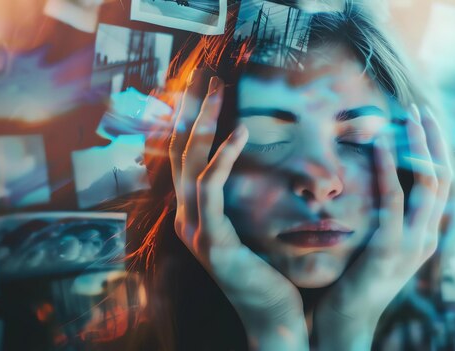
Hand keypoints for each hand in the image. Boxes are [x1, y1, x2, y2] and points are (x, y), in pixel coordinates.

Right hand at [169, 76, 308, 350]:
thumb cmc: (268, 269)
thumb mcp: (251, 226)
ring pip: (190, 164)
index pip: (187, 156)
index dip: (192, 119)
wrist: (274, 315)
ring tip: (217, 88)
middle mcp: (187, 218)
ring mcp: (195, 230)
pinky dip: (221, 158)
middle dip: (191, 109)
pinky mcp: (213, 241)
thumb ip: (241, 197)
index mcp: (195, 213)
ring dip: (202, 122)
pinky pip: (210, 190)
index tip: (207, 86)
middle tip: (204, 73)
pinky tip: (238, 132)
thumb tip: (254, 163)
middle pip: (180, 152)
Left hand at [314, 104, 451, 349]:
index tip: (424, 120)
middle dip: (433, 139)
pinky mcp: (388, 248)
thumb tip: (377, 182)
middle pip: (441, 177)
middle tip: (419, 107)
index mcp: (425, 235)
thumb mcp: (376, 244)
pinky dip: (389, 165)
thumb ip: (385, 217)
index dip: (437, 150)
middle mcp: (427, 237)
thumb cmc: (354, 279)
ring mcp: (412, 243)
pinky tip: (381, 142)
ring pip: (426, 182)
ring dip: (418, 144)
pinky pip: (393, 198)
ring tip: (407, 115)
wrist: (347, 320)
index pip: (441, 184)